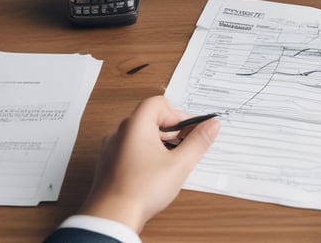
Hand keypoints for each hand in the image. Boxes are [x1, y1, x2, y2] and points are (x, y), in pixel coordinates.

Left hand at [79, 95, 219, 232]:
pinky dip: (145, 155)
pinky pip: (130, 150)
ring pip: (140, 136)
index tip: (191, 130)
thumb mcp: (180, 164)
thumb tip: (212, 125)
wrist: (112, 217)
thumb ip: (198, 141)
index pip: (158, 103)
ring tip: (171, 162)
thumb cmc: (141, 189)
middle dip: (172, 130)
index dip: (178, 114)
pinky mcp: (108, 165)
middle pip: (150, 118)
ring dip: (159, 143)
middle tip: (185, 146)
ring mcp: (111, 149)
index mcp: (136, 125)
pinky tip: (154, 173)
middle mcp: (120, 133)